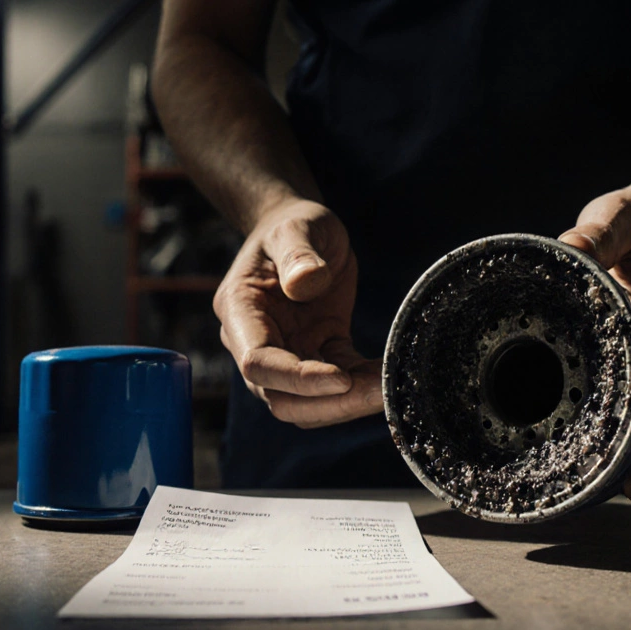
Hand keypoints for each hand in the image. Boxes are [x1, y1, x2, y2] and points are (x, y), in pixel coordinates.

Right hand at [213, 199, 382, 427]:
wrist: (302, 232)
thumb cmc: (294, 224)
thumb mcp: (297, 226)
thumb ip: (298, 253)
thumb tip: (306, 281)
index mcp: (240, 311)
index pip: (258, 362)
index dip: (297, 378)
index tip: (341, 378)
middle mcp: (255, 342)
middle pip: (280, 397)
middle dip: (327, 404)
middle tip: (377, 394)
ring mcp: (286, 353)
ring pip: (306, 405)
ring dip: (346, 406)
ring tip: (390, 390)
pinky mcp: (317, 354)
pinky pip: (336, 386)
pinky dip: (361, 389)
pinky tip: (390, 379)